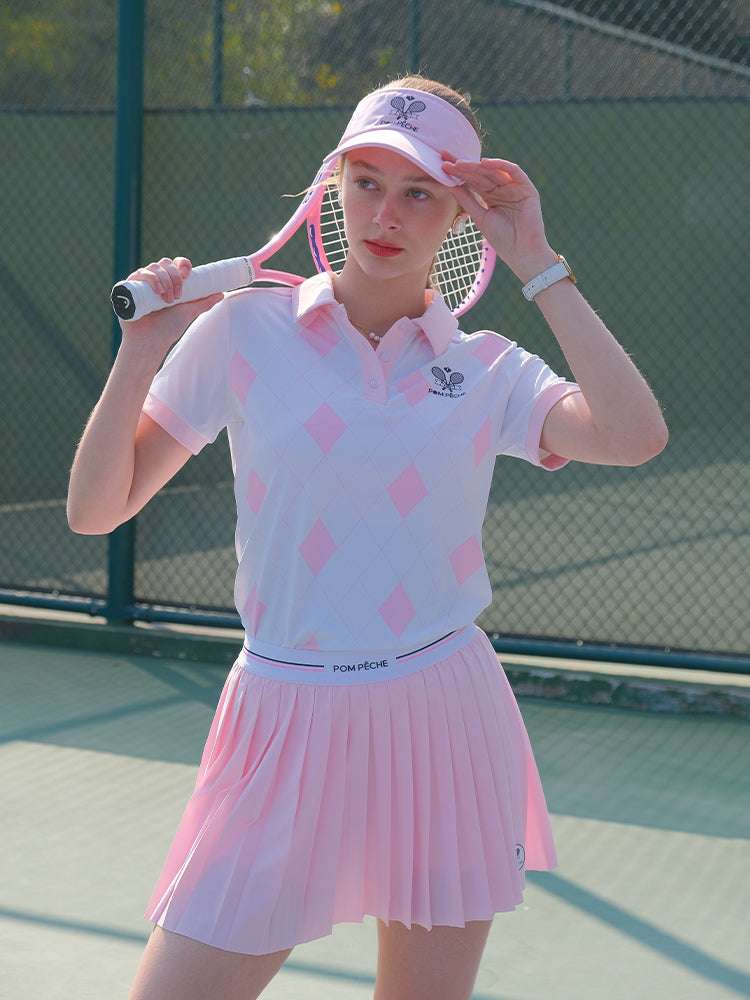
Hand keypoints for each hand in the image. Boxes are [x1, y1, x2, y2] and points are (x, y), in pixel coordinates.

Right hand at [118, 256, 223, 350]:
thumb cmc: (168, 329)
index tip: (188, 274)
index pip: (176, 264)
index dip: (182, 264)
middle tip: (178, 296)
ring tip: (168, 300)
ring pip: (153, 267)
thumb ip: (204, 303)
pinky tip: (158, 291)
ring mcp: (142, 283)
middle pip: (165, 263)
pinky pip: (139, 273)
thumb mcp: (189, 313)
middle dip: (175, 277)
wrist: (149, 342)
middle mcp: (155, 280)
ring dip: (164, 280)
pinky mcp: (129, 287)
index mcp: (169, 283)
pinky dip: (151, 278)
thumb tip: (221, 293)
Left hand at [440, 151, 551, 266]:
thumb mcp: (479, 217)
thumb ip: (467, 200)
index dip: (458, 174)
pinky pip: (514, 171)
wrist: (521, 252)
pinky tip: (485, 163)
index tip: (442, 167)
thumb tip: (450, 185)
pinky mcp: (527, 188)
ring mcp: (515, 187)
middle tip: (446, 161)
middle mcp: (502, 189)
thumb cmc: (502, 239)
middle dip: (464, 167)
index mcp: (491, 196)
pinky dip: (500, 165)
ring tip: (460, 163)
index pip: (473, 181)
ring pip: (494, 171)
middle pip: (481, 174)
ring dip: (477, 166)